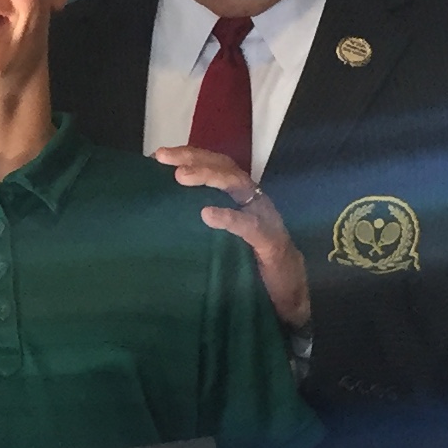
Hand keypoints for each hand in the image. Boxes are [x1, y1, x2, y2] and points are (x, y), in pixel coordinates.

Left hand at [151, 146, 310, 327]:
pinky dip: (229, 218)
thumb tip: (162, 212)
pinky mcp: (270, 241)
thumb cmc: (249, 264)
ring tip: (181, 177)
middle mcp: (251, 200)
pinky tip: (207, 215)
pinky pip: (249, 226)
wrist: (289, 291)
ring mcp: (263, 217)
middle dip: (193, 157)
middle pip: (223, 167)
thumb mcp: (220, 238)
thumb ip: (199, 221)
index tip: (158, 156)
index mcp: (239, 197)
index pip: (214, 166)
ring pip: (237, 185)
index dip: (188, 156)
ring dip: (209, 176)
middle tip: (163, 158)